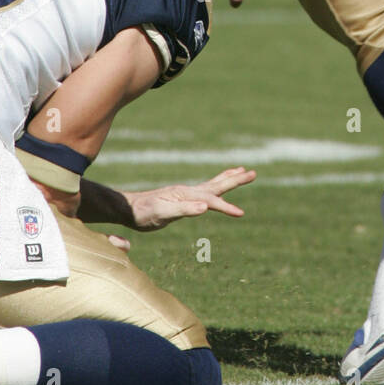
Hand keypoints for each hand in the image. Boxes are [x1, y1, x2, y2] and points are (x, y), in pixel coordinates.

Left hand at [126, 167, 256, 230]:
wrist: (130, 208)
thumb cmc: (144, 213)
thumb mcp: (162, 214)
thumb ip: (183, 209)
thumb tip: (204, 207)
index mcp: (187, 196)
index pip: (212, 201)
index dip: (226, 207)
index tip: (241, 213)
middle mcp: (189, 191)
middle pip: (217, 184)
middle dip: (235, 180)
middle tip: (253, 173)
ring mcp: (187, 193)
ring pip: (213, 184)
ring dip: (228, 178)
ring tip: (242, 171)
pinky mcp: (184, 198)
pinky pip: (205, 190)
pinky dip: (216, 186)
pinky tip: (217, 189)